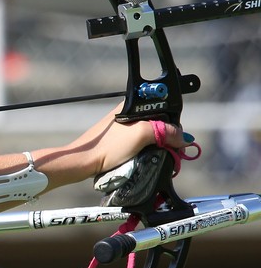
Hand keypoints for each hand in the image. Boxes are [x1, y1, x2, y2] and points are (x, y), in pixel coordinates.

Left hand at [71, 104, 186, 176]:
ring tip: (160, 155)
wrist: (83, 162)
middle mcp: (129, 114)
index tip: (177, 137)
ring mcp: (124, 128)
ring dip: (158, 145)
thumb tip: (184, 139)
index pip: (163, 108)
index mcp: (133, 105)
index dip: (173, 122)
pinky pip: (142, 144)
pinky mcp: (120, 142)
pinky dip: (148, 151)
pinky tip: (148, 158)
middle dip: (167, 136)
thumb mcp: (141, 134)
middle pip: (159, 123)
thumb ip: (165, 132)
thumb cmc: (108, 146)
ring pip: (151, 135)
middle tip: (171, 149)